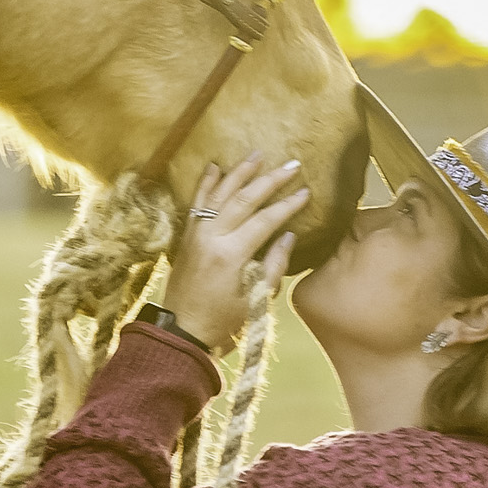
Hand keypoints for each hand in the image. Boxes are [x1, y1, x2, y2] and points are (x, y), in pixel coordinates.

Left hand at [163, 154, 304, 353]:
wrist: (182, 331)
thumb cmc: (223, 321)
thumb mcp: (255, 299)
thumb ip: (274, 265)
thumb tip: (289, 234)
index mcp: (230, 255)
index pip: (265, 221)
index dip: (287, 205)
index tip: (306, 191)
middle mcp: (210, 238)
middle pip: (243, 200)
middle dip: (269, 180)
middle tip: (291, 164)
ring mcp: (195, 234)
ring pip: (219, 194)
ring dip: (239, 173)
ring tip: (257, 156)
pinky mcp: (186, 236)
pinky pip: (197, 203)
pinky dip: (206, 183)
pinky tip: (215, 166)